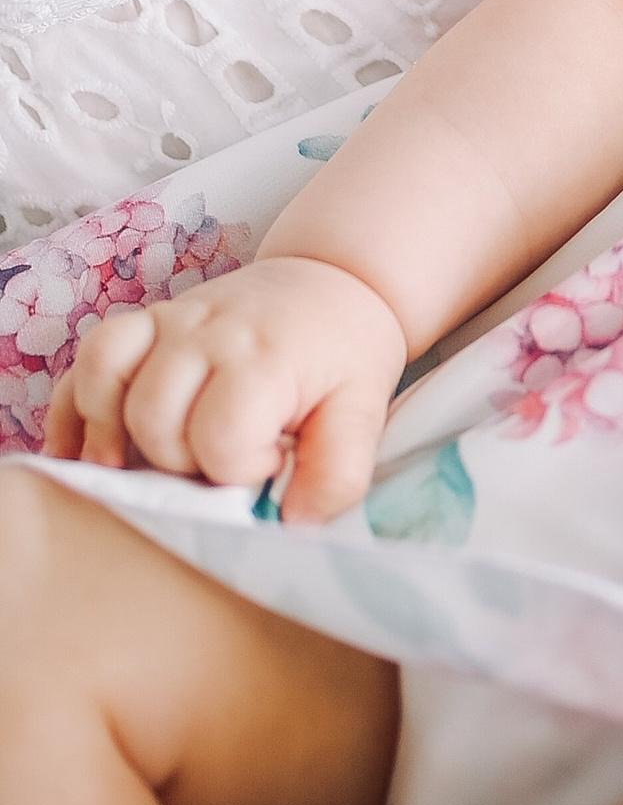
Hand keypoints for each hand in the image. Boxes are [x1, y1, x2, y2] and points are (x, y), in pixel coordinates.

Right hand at [43, 253, 404, 518]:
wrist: (332, 280)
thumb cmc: (344, 354)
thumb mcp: (363, 409)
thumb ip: (339, 469)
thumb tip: (295, 523)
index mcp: (263, 359)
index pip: (219, 437)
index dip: (239, 469)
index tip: (269, 460)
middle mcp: (208, 334)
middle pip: (153, 419)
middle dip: (178, 462)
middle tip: (216, 460)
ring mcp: (172, 322)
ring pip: (106, 385)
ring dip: (118, 437)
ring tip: (146, 463)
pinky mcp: (147, 322)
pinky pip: (88, 359)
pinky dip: (77, 408)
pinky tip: (84, 451)